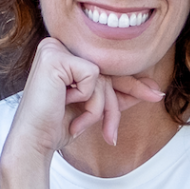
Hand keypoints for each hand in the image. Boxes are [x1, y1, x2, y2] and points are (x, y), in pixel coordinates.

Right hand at [7, 37, 164, 157]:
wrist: (34, 142)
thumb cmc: (57, 126)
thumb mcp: (93, 107)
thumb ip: (116, 95)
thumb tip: (152, 88)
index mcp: (63, 53)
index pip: (105, 67)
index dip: (130, 84)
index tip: (155, 93)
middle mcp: (57, 45)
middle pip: (107, 71)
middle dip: (116, 104)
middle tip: (115, 132)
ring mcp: (54, 48)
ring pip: (103, 76)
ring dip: (97, 108)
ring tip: (78, 123)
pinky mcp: (55, 57)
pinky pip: (93, 75)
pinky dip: (86, 98)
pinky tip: (65, 106)